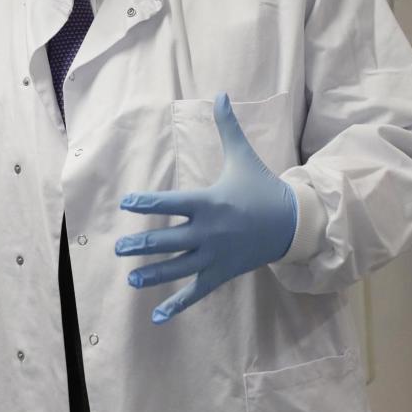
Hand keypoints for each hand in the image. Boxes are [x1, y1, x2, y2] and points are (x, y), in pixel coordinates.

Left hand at [115, 93, 296, 323]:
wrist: (292, 224)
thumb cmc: (261, 189)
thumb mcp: (243, 157)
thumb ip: (227, 127)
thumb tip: (220, 93)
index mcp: (209, 202)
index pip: (171, 202)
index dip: (147, 201)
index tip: (125, 202)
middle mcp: (208, 232)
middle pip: (167, 239)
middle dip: (141, 244)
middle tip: (118, 247)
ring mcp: (214, 256)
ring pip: (177, 268)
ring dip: (152, 274)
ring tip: (130, 278)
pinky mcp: (221, 274)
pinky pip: (195, 292)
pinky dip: (176, 306)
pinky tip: (156, 317)